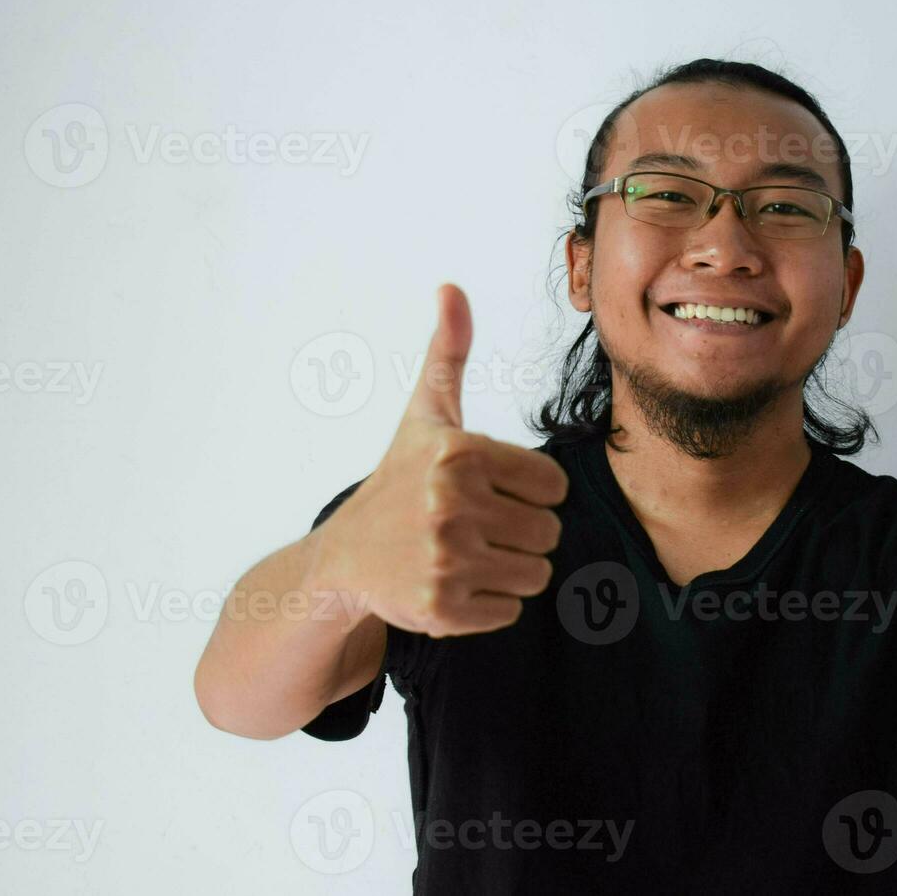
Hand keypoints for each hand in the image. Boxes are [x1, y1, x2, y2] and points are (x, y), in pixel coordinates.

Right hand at [318, 283, 569, 636]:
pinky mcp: (442, 609)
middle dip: (521, 532)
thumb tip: (451, 287)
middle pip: (549, 531)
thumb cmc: (399, 480)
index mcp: (459, 452)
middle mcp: (451, 503)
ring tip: (468, 554)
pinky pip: (510, 610)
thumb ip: (448, 352)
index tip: (491, 490)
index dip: (529, 490)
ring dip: (511, 568)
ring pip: (537, 572)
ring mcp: (445, 559)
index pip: (553, 484)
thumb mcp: (424, 414)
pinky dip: (490, 603)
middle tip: (476, 527)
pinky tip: (453, 583)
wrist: (343, 558)